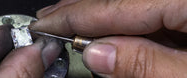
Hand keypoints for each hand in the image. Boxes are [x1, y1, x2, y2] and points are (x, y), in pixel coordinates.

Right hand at [30, 0, 186, 76]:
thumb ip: (144, 64)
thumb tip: (98, 54)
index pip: (115, 4)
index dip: (74, 16)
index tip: (45, 24)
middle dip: (81, 10)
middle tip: (50, 19)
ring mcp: (185, 2)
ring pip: (133, 5)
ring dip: (102, 18)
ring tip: (74, 25)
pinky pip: (153, 11)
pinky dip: (128, 24)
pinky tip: (112, 33)